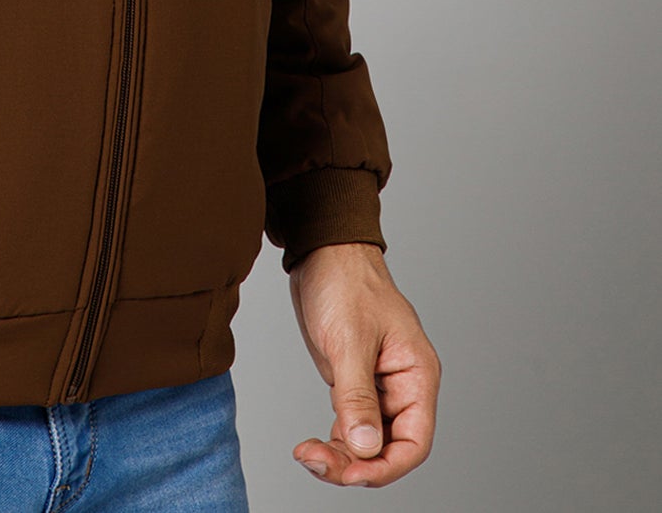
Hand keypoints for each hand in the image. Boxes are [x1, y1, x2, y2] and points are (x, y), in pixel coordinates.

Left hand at [287, 241, 440, 487]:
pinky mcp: (353, 382)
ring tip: (307, 454)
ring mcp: (377, 386)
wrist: (322, 250)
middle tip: (316, 461)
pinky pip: (351, 425)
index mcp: (416, 374)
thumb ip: (357, 396)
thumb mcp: (349, 340)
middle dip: (356, 463)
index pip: (415, 441)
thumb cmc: (345, 281)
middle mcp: (401, 386)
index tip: (353, 474)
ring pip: (367, 441)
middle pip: (389, 447)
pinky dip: (334, 440)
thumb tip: (366, 447)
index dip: (387, 466)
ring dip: (341, 456)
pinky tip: (312, 444)